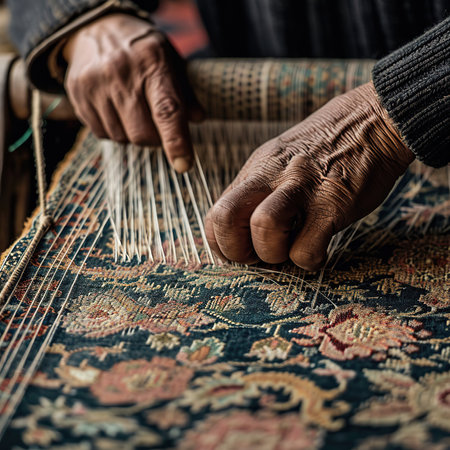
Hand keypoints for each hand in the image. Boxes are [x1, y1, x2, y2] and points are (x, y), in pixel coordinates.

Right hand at [63, 13, 203, 171]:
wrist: (97, 27)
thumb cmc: (143, 51)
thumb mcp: (171, 61)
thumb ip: (186, 93)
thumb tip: (198, 119)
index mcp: (153, 62)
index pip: (166, 111)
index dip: (176, 142)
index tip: (183, 165)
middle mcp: (121, 72)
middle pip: (142, 134)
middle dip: (154, 139)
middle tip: (156, 123)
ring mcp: (95, 83)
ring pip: (122, 138)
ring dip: (132, 134)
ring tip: (132, 109)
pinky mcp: (77, 94)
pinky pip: (102, 133)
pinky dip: (113, 130)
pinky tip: (115, 109)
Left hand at [205, 82, 414, 270]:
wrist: (375, 119)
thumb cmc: (327, 146)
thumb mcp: (281, 158)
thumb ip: (260, 188)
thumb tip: (243, 225)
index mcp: (256, 170)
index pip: (215, 213)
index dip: (221, 242)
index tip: (241, 251)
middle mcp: (272, 176)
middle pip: (226, 218)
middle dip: (236, 251)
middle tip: (260, 255)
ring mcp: (302, 187)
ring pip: (263, 228)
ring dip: (274, 254)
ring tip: (293, 250)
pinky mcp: (333, 202)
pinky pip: (307, 247)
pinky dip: (309, 260)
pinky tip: (320, 251)